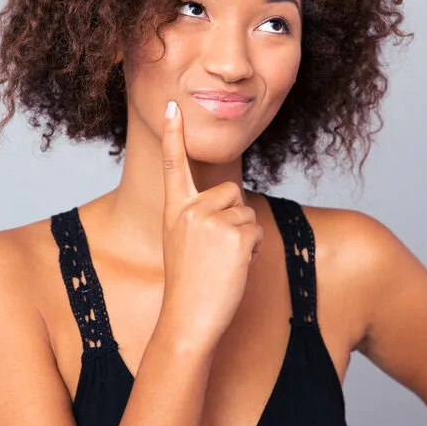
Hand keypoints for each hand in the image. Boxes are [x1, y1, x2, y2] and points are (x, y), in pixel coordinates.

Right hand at [158, 100, 263, 350]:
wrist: (188, 319)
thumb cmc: (189, 286)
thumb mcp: (181, 243)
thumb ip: (197, 217)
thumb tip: (230, 204)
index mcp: (174, 210)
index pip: (172, 164)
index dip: (172, 134)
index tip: (170, 106)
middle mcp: (190, 209)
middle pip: (231, 192)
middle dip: (233, 218)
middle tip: (216, 253)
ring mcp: (212, 220)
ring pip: (246, 212)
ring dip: (244, 237)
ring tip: (222, 262)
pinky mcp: (236, 234)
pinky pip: (256, 229)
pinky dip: (253, 249)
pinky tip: (234, 267)